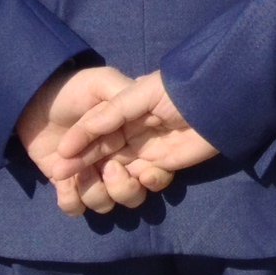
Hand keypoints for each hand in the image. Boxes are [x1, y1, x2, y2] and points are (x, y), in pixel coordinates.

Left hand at [16, 65, 173, 216]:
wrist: (34, 100)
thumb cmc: (74, 89)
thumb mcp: (102, 82)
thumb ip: (123, 94)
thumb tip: (136, 118)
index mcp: (134, 140)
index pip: (155, 168)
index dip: (153, 176)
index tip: (142, 172)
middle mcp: (118, 162)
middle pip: (133, 194)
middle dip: (122, 188)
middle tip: (107, 168)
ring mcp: (93, 176)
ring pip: (105, 204)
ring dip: (93, 193)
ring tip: (77, 174)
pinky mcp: (69, 186)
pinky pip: (76, 207)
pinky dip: (70, 199)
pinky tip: (61, 181)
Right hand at [56, 70, 219, 193]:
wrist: (218, 100)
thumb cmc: (178, 90)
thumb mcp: (140, 93)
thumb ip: (108, 112)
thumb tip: (74, 138)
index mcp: (122, 113)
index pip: (92, 135)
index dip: (75, 149)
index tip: (57, 162)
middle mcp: (130, 134)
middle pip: (99, 158)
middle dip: (82, 169)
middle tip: (66, 176)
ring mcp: (146, 151)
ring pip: (117, 177)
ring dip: (112, 181)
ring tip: (118, 172)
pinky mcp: (163, 166)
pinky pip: (143, 183)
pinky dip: (139, 184)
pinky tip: (145, 173)